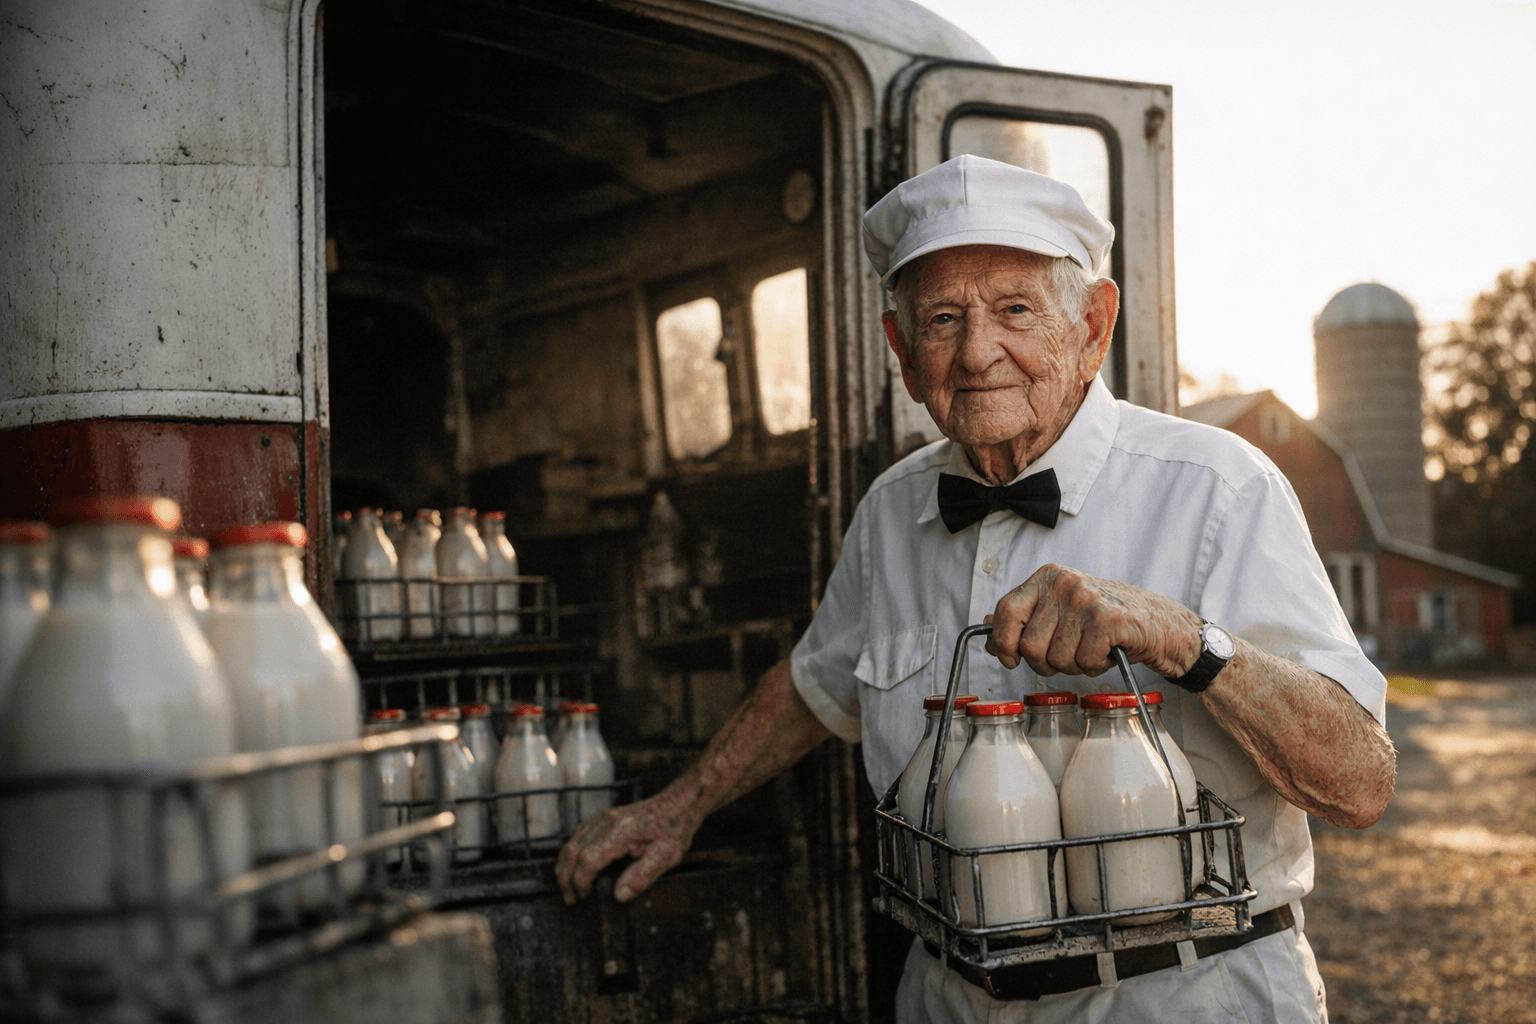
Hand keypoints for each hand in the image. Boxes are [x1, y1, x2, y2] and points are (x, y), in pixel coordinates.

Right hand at [555, 788, 700, 904]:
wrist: (679, 803)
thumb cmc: (674, 828)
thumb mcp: (667, 856)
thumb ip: (642, 876)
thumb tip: (619, 895)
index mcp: (621, 832)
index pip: (588, 859)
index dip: (581, 882)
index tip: (584, 898)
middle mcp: (607, 821)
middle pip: (573, 850)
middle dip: (566, 878)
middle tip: (570, 899)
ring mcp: (603, 817)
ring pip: (572, 841)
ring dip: (565, 866)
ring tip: (568, 888)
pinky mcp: (604, 816)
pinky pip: (579, 834)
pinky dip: (571, 853)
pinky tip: (574, 866)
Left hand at [983, 563, 1201, 676]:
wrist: (1160, 624)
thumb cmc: (1106, 620)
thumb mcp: (1060, 611)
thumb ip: (1024, 618)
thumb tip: (986, 631)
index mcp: (1048, 577)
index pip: (1005, 611)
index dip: (1003, 642)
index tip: (1010, 658)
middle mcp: (1065, 583)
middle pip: (1029, 645)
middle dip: (1046, 662)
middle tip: (1070, 654)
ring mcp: (1087, 599)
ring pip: (1056, 658)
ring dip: (1074, 665)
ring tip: (1092, 648)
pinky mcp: (1109, 619)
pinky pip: (1083, 662)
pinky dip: (1095, 666)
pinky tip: (1108, 651)